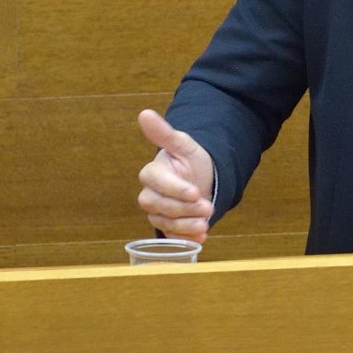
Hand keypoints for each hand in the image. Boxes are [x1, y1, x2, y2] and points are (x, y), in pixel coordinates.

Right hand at [136, 109, 214, 242]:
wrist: (204, 179)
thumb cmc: (191, 161)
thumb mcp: (184, 145)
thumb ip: (165, 133)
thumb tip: (144, 113)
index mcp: (152, 174)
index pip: (157, 183)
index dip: (175, 189)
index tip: (195, 191)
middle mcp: (150, 195)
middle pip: (161, 206)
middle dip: (185, 209)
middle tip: (208, 207)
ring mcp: (158, 213)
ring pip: (166, 223)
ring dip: (186, 226)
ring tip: (205, 225)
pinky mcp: (167, 227)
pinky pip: (172, 237)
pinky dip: (186, 239)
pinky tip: (201, 239)